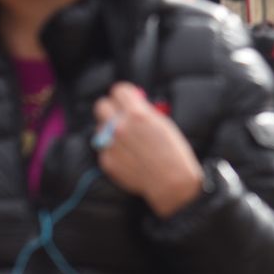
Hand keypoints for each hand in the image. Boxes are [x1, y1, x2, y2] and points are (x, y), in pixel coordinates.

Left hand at [93, 83, 204, 218]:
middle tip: (121, 115)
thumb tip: (133, 102)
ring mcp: (110, 145)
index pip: (118, 90)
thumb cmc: (173, 152)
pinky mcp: (106, 161)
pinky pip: (103, 147)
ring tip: (128, 139)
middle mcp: (119, 127)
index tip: (128, 99)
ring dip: (110, 129)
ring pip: (100, 127)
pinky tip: (129, 155)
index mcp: (137, 114)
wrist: (171, 182)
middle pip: (102, 105)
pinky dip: (113, 148)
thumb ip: (144, 110)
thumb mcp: (163, 123)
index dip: (125, 95)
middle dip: (112, 108)